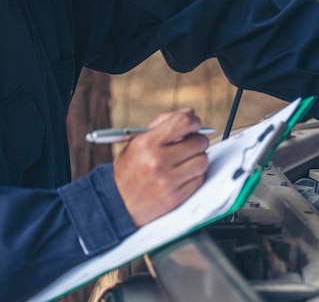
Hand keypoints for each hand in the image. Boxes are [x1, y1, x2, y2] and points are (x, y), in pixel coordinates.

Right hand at [113, 108, 208, 226]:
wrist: (116, 205)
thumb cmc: (129, 170)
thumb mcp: (135, 143)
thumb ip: (161, 126)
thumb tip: (189, 114)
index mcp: (146, 143)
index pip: (183, 122)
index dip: (193, 121)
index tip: (194, 124)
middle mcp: (157, 161)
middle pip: (198, 141)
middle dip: (197, 141)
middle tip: (191, 144)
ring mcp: (168, 180)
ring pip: (202, 160)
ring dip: (198, 159)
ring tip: (186, 161)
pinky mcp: (176, 197)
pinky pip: (199, 178)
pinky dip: (195, 175)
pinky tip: (183, 175)